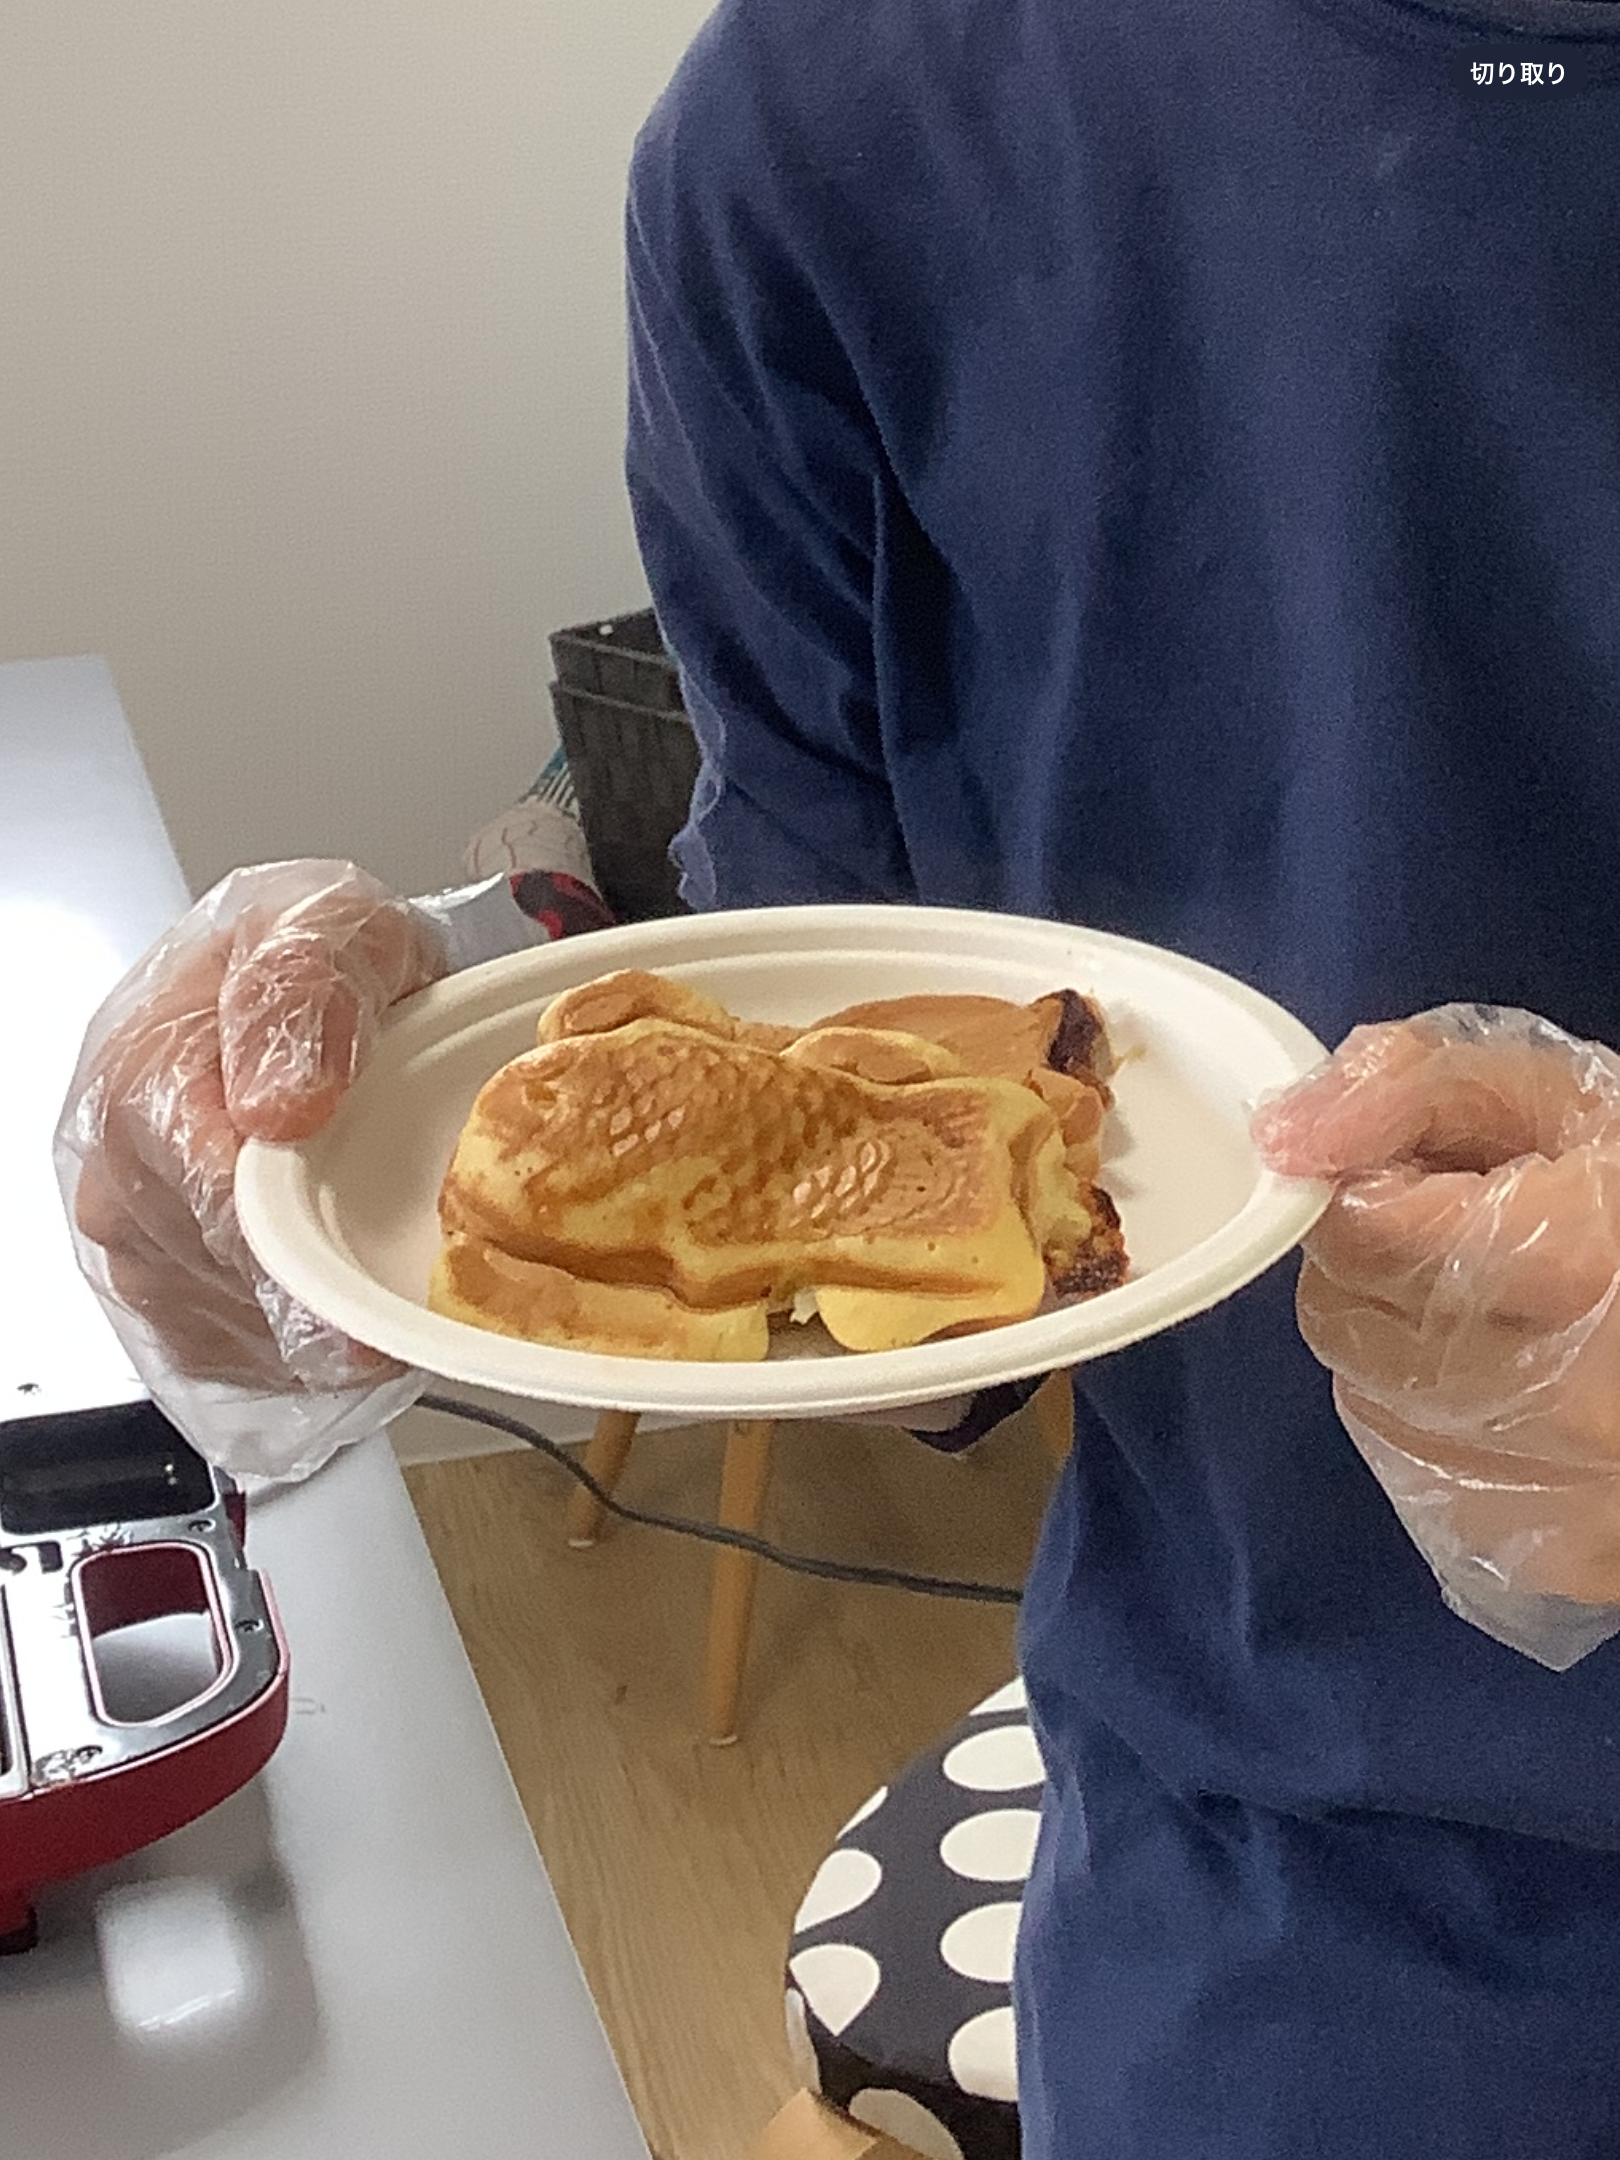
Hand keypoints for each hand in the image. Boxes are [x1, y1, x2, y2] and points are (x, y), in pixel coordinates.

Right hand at [59, 861, 444, 1410]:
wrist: (314, 979)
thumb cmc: (322, 956)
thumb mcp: (333, 929)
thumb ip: (304, 996)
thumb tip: (281, 1107)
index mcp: (144, 1077)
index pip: (210, 1205)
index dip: (294, 1261)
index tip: (362, 1295)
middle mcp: (118, 1165)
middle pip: (218, 1281)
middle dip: (318, 1292)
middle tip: (404, 1280)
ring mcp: (133, 1232)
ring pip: (222, 1329)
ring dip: (308, 1327)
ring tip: (378, 1277)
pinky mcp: (162, 1282)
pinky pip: (223, 1351)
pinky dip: (291, 1347)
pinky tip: (340, 1305)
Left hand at [1252, 1004, 1619, 1657]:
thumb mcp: (1560, 1101)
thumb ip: (1413, 1087)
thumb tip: (1279, 1136)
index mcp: (1567, 1264)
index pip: (1351, 1231)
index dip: (1370, 1193)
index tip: (1430, 1183)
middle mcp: (1553, 1398)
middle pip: (1342, 1319)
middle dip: (1377, 1270)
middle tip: (1476, 1249)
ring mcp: (1550, 1491)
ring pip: (1367, 1396)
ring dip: (1403, 1346)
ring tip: (1503, 1313)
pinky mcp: (1547, 1556)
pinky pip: (1420, 1473)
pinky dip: (1442, 1425)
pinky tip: (1522, 1388)